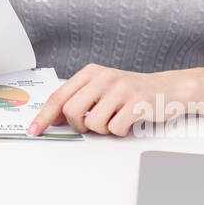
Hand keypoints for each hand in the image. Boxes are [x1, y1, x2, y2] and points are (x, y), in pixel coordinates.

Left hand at [28, 63, 194, 136]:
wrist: (169, 89)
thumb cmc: (132, 93)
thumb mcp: (102, 89)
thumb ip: (78, 100)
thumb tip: (52, 118)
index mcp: (91, 72)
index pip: (59, 96)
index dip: (44, 116)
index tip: (34, 130)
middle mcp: (104, 77)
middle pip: (72, 112)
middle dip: (80, 125)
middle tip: (93, 124)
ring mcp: (121, 89)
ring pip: (93, 124)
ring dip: (103, 130)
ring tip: (115, 120)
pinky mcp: (137, 103)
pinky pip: (115, 129)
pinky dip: (119, 132)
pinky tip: (128, 122)